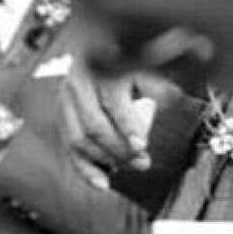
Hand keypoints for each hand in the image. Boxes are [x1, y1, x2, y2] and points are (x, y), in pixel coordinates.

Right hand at [58, 54, 164, 184]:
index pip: (112, 101)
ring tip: (129, 168)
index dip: (127, 126)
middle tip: (141, 162)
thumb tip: (171, 97)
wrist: (104, 49)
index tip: (141, 145)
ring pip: (78, 140)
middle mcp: (78, 81)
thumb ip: (159, 81)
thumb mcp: (147, 65)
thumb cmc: (131, 61)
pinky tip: (102, 183)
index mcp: (100, 65)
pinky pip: (69, 149)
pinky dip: (85, 170)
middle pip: (94, 125)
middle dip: (119, 149)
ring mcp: (65, 101)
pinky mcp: (61, 118)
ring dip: (104, 160)